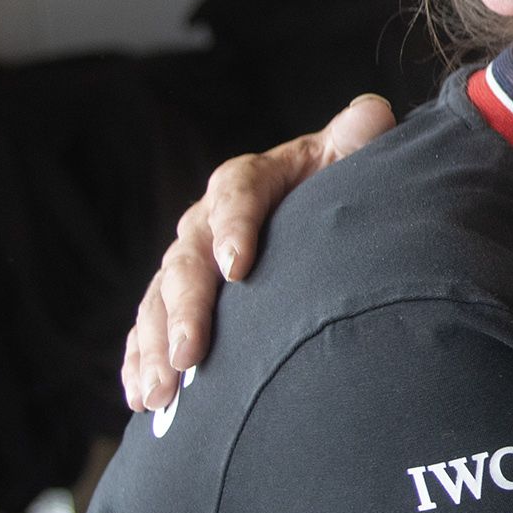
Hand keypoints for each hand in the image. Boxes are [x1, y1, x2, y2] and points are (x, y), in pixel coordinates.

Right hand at [120, 94, 398, 410]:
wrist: (316, 212)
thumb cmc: (335, 185)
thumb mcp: (349, 156)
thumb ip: (357, 137)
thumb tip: (372, 113)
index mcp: (249, 180)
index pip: (236, 194)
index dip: (234, 227)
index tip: (237, 268)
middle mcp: (206, 220)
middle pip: (187, 261)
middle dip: (185, 311)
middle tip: (190, 355)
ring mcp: (187, 263)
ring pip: (160, 302)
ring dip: (156, 348)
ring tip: (160, 394)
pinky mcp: (175, 301)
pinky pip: (148, 329)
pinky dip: (141, 362)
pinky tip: (140, 398)